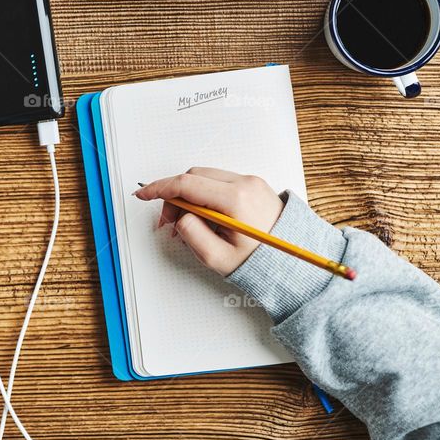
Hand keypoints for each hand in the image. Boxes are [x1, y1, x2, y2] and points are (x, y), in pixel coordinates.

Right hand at [134, 168, 284, 275]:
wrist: (296, 262)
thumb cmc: (262, 263)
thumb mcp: (219, 258)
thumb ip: (192, 234)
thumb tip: (180, 217)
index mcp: (235, 199)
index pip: (187, 184)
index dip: (160, 189)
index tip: (143, 194)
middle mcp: (245, 184)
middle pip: (194, 177)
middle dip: (174, 196)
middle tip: (169, 223)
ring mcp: (251, 182)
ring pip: (206, 178)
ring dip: (190, 196)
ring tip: (189, 224)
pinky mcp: (253, 185)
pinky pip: (219, 183)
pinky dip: (205, 195)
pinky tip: (205, 217)